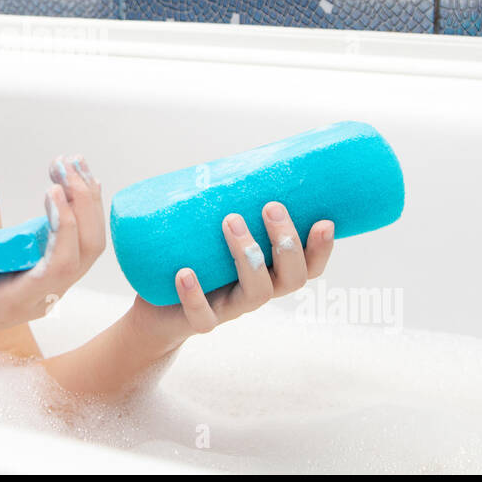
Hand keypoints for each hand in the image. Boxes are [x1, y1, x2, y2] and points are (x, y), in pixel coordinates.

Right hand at [0, 153, 105, 355]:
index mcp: (15, 301)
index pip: (58, 268)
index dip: (64, 230)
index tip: (52, 191)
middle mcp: (43, 294)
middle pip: (86, 251)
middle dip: (83, 204)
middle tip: (64, 163)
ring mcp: (51, 283)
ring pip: (89, 244)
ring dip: (87, 200)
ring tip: (72, 161)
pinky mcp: (50, 268)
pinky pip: (80, 239)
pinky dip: (82, 206)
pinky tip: (74, 177)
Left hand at [129, 201, 334, 345]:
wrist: (158, 311)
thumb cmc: (195, 261)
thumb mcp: (214, 232)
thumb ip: (230, 204)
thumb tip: (239, 159)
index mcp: (269, 271)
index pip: (308, 265)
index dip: (321, 248)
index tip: (324, 221)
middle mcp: (257, 290)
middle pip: (291, 278)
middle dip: (286, 243)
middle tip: (271, 207)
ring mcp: (230, 308)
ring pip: (256, 293)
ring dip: (248, 255)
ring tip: (230, 221)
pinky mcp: (199, 322)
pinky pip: (203, 316)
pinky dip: (195, 295)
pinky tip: (185, 272)